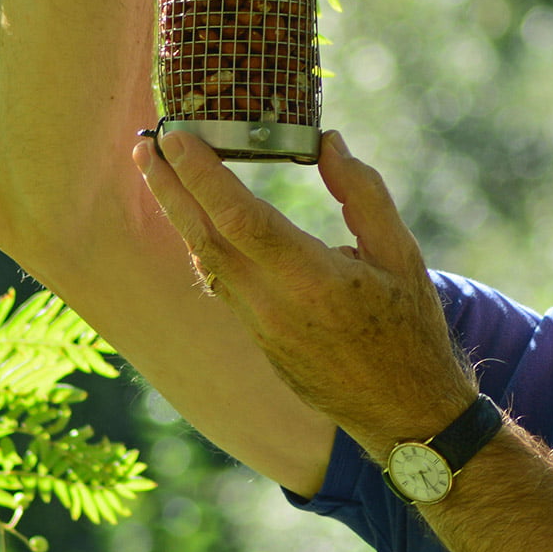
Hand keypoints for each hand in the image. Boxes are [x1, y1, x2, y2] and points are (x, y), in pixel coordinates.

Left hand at [131, 129, 477, 449]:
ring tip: (154, 171)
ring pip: (206, 261)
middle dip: (169, 188)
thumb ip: (363, 194)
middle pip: (206, 237)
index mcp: (313, 280)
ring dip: (177, 214)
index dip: (203, 175)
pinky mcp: (257, 339)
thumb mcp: (402, 255)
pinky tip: (193, 219)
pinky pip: (219, 283)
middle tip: (143, 146)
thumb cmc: (410, 330)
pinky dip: (201, 244)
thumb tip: (329, 142)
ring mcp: (260, 327)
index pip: (241, 218)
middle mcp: (274, 305)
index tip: (178, 136)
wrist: (402, 414)